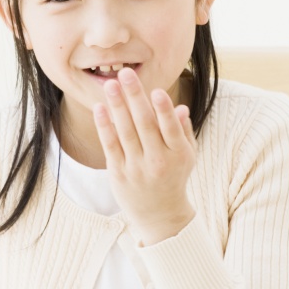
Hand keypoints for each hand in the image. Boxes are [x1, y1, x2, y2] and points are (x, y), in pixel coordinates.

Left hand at [92, 67, 195, 244]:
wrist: (160, 214)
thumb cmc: (175, 177)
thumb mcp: (188, 156)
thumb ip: (183, 131)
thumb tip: (179, 107)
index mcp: (179, 155)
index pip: (171, 129)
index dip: (163, 110)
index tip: (156, 91)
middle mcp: (158, 161)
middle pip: (145, 125)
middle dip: (135, 98)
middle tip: (126, 74)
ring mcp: (137, 168)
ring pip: (125, 132)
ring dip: (117, 106)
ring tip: (110, 85)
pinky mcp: (119, 173)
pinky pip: (110, 145)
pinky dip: (105, 126)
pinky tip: (100, 108)